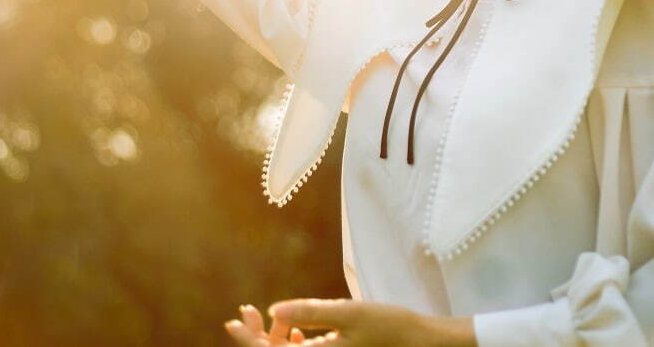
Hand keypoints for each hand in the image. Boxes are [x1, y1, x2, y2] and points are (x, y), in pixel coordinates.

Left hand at [224, 297, 474, 345]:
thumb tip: (274, 309)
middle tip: (246, 312)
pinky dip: (293, 343)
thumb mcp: (350, 313)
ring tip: (264, 317)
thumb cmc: (389, 327)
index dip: (248, 340)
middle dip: (257, 337)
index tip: (234, 320)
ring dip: (273, 339)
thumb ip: (312, 312)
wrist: (420, 344)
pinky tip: (295, 329)